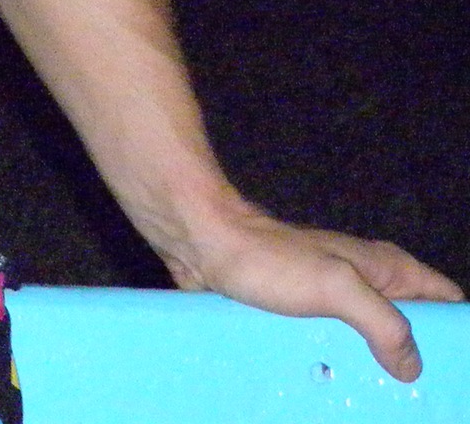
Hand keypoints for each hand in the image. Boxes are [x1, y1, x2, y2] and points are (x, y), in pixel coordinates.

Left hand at [163, 199, 462, 381]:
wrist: (201, 242)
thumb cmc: (269, 258)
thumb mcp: (337, 287)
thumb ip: (383, 323)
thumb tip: (412, 367)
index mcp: (387, 269)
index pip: (446, 300)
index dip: (455, 333)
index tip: (453, 371)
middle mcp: (365, 284)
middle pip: (409, 329)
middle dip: (412, 363)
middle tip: (411, 400)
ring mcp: (330, 299)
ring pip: (366, 342)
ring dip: (369, 369)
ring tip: (373, 403)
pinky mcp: (297, 313)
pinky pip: (327, 345)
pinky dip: (331, 364)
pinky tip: (328, 390)